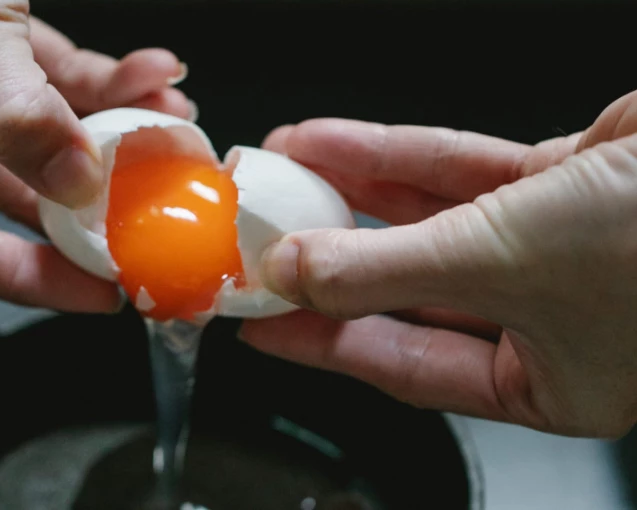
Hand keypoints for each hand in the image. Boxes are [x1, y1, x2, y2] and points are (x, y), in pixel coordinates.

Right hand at [0, 1, 192, 311]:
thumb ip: (9, 103)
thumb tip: (74, 178)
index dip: (19, 277)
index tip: (95, 289)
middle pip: (6, 199)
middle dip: (84, 209)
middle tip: (148, 224)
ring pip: (42, 135)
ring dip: (109, 136)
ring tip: (170, 135)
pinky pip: (53, 75)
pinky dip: (103, 79)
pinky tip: (155, 76)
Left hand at [240, 89, 636, 437]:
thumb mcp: (500, 263)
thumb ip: (388, 270)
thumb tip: (298, 273)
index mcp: (546, 379)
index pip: (402, 364)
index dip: (323, 339)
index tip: (264, 323)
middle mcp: (548, 317)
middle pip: (406, 287)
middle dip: (329, 254)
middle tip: (263, 241)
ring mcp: (553, 246)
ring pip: (427, 222)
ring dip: (353, 193)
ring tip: (287, 173)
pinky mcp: (562, 183)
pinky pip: (462, 172)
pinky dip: (399, 159)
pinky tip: (339, 143)